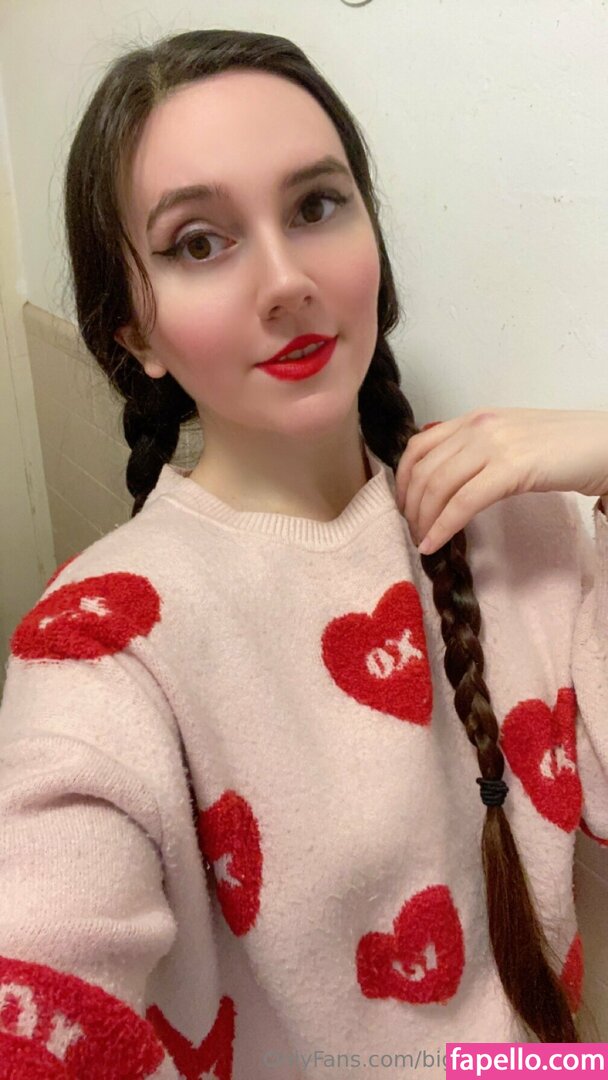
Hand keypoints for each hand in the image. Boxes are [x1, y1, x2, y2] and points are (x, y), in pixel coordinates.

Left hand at [395, 408, 607, 555]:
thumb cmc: (566, 449)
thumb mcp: (511, 441)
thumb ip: (478, 452)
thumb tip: (447, 481)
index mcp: (475, 418)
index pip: (418, 445)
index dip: (402, 480)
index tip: (404, 507)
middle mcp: (479, 425)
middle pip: (422, 469)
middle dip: (410, 506)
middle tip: (413, 532)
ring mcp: (495, 444)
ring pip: (438, 486)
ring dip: (423, 520)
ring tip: (422, 542)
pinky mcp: (512, 468)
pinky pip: (463, 502)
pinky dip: (443, 527)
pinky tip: (435, 545)